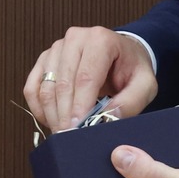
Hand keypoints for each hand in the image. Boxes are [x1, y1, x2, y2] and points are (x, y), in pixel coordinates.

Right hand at [24, 26, 156, 133]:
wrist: (122, 55)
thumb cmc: (132, 69)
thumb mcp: (145, 85)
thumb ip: (131, 102)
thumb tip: (106, 118)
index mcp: (100, 40)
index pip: (85, 77)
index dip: (80, 106)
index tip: (77, 129)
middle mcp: (75, 39)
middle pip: (63, 83)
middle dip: (65, 115)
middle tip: (69, 138)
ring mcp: (56, 48)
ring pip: (45, 86)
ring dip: (52, 114)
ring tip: (63, 133)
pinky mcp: (44, 60)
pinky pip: (32, 87)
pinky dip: (39, 108)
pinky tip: (52, 120)